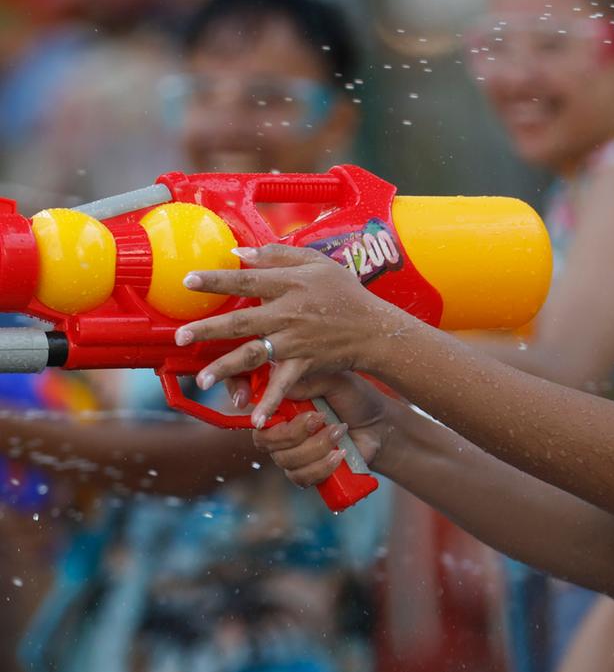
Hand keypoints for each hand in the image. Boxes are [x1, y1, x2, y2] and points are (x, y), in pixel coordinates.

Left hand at [175, 245, 407, 425]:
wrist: (374, 329)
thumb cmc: (345, 292)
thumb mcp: (317, 263)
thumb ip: (278, 254)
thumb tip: (239, 252)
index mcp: (290, 285)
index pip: (247, 281)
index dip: (217, 280)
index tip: (188, 281)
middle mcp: (289, 313)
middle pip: (242, 321)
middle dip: (208, 330)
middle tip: (180, 337)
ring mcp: (296, 341)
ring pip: (254, 354)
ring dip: (226, 367)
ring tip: (201, 379)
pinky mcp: (305, 363)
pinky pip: (284, 385)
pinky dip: (270, 402)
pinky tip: (255, 419)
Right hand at [252, 371, 392, 486]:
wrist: (380, 427)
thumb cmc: (356, 399)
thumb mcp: (334, 382)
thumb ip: (307, 381)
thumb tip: (278, 378)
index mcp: (282, 408)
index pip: (256, 416)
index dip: (261, 416)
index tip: (280, 411)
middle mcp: (281, 433)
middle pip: (266, 441)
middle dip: (295, 432)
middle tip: (321, 418)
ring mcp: (292, 456)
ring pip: (286, 460)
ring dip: (317, 446)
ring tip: (340, 430)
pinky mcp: (307, 474)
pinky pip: (302, 478)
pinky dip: (323, 466)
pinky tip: (340, 454)